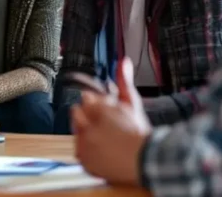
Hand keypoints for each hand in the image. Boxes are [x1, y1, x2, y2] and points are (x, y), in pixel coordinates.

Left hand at [71, 57, 151, 185]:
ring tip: (105, 138)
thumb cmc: (139, 132)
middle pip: (77, 111)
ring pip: (76, 129)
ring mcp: (84, 142)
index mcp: (100, 108)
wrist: (144, 160)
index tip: (106, 113)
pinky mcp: (83, 157)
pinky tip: (101, 149)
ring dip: (86, 132)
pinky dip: (86, 149)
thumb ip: (124, 81)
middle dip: (88, 116)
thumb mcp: (132, 103)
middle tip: (106, 126)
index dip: (97, 105)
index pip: (86, 97)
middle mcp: (89, 124)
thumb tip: (123, 61)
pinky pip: (77, 148)